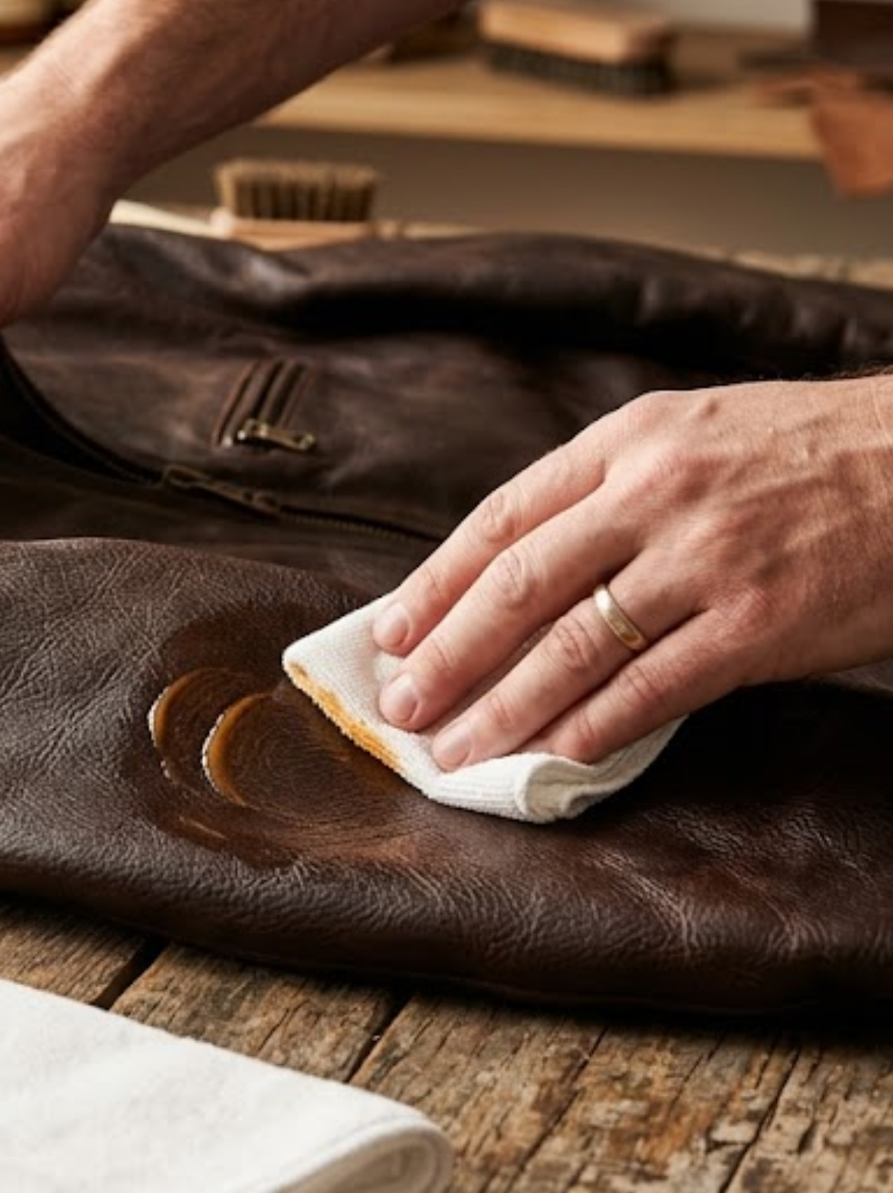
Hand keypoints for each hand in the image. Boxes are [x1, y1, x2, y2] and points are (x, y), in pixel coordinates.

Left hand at [371, 376, 892, 765]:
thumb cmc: (803, 452)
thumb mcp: (689, 435)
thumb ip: (603, 493)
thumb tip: (509, 575)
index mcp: (626, 443)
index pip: (500, 520)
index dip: (434, 584)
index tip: (389, 634)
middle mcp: (655, 494)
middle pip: (519, 585)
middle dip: (447, 654)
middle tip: (401, 706)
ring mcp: (707, 560)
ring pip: (574, 645)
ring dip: (503, 707)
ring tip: (455, 750)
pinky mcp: (760, 624)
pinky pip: (652, 689)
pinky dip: (591, 728)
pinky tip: (550, 757)